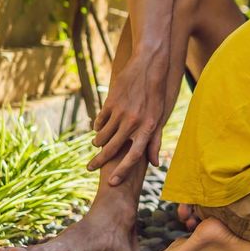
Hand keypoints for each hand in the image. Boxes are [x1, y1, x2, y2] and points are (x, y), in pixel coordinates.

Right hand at [87, 55, 171, 184]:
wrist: (149, 68)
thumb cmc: (156, 97)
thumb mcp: (159, 119)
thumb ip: (155, 142)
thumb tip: (154, 164)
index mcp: (148, 128)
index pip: (134, 156)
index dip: (123, 170)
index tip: (112, 182)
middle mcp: (134, 122)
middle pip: (113, 148)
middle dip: (100, 161)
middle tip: (90, 168)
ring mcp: (121, 112)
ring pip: (104, 134)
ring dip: (99, 142)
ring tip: (97, 145)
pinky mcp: (111, 102)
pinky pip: (100, 120)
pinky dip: (98, 126)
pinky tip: (98, 128)